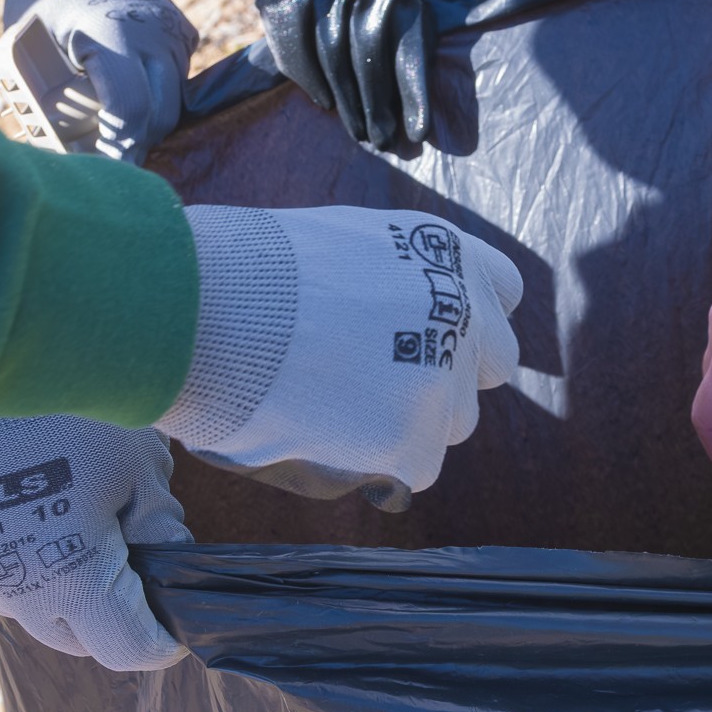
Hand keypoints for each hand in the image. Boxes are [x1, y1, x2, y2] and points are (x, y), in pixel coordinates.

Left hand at [0, 0, 198, 162]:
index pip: (130, 110)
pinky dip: (155, 98)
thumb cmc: (42, 2)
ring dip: (145, 123)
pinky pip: (177, 82)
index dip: (119, 151)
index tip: (105, 175)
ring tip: (112, 129)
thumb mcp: (32, 49)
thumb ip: (52, 101)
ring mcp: (172, 32)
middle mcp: (151, 33)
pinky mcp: (182, 33)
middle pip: (159, 115)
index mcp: (111, 35)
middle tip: (106, 158)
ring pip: (172, 102)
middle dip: (134, 143)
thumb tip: (69, 159)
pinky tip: (126, 98)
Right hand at [0, 415, 189, 670]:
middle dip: (108, 616)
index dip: (158, 638)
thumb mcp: (142, 468)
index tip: (173, 619)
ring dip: (56, 588)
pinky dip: (14, 555)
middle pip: (75, 636)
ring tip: (76, 529)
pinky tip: (28, 506)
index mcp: (74, 578)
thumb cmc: (81, 406)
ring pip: (26, 606)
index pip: (129, 649)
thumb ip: (159, 532)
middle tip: (130, 565)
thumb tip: (166, 568)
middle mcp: (14, 587)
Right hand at [156, 206, 523, 507]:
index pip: (502, 292)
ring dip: (406, 420)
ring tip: (332, 404)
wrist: (209, 308)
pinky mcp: (414, 440)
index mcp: (446, 252)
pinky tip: (320, 430)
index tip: (423, 332)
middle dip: (446, 374)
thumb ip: (386, 279)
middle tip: (381, 380)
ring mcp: (444, 378)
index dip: (463, 318)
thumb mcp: (341, 243)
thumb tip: (382, 316)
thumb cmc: (246, 271)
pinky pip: (409, 467)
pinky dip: (372, 460)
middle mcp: (463, 311)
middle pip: (491, 363)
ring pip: (451, 421)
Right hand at [232, 0, 428, 149]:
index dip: (412, 92)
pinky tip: (319, 98)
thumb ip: (399, 4)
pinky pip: (293, 43)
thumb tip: (406, 75)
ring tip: (355, 130)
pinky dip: (305, 77)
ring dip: (343, 101)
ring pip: (330, 57)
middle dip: (374, 107)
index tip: (416, 131)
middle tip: (379, 139)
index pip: (407, 44)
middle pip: (367, 59)